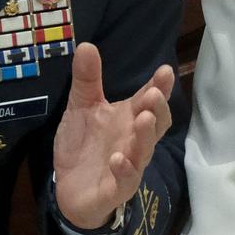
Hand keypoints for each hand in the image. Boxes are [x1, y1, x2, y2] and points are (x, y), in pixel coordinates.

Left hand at [52, 41, 174, 229]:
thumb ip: (87, 80)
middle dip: (157, 109)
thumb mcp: (81, 108)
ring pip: (144, 151)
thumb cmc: (83, 146)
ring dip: (145, 136)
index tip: (165, 71)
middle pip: (155, 124)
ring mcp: (128, 165)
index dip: (159, 87)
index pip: (149, 100)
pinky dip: (125, 169)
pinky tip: (118, 158)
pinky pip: (126, 180)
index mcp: (128, 118)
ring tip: (143, 119)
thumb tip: (86, 45)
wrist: (68, 189)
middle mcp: (134, 140)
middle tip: (154, 94)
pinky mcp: (116, 188)